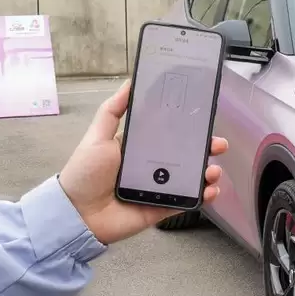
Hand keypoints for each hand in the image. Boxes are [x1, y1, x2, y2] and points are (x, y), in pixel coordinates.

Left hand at [58, 80, 228, 245]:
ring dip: (208, 173)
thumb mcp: (97, 136)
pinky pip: (186, 201)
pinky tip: (211, 191)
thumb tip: (130, 82)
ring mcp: (159, 189)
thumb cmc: (85, 173)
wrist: (76, 213)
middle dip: (207, 149)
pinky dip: (202, 197)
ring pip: (191, 178)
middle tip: (219, 145)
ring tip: (214, 171)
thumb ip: (113, 110)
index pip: (170, 134)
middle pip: (187, 155)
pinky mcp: (161, 208)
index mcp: (140, 148)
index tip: (204, 119)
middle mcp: (152, 166)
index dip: (189, 128)